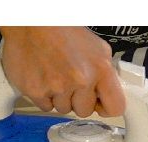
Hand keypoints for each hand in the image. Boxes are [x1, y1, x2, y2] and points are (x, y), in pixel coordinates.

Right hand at [0, 26, 124, 117]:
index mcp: (100, 67)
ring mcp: (59, 87)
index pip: (115, 107)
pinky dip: (45, 97)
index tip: (100, 105)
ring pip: (64, 109)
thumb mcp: (94, 47)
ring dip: (60, 98)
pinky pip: (46, 107)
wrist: (32, 24)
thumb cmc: (62, 31)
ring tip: (54, 75)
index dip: (106, 108)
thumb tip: (105, 93)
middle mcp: (81, 79)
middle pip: (85, 111)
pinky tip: (44, 78)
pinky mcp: (38, 92)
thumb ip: (103, 72)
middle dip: (78, 101)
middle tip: (69, 81)